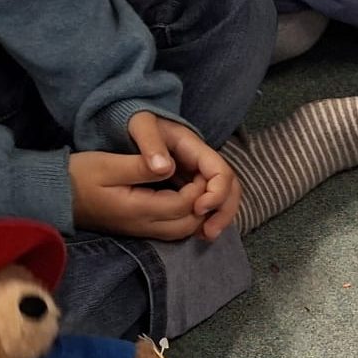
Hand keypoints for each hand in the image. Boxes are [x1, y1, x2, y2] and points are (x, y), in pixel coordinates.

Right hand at [69, 149, 204, 240]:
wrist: (57, 196)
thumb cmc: (79, 176)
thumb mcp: (107, 164)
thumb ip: (140, 166)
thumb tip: (170, 165)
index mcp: (139, 209)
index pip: (183, 205)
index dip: (199, 189)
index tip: (199, 168)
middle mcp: (144, 226)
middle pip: (188, 224)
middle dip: (203, 205)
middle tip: (204, 179)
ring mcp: (142, 231)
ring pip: (182, 231)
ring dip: (195, 213)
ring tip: (197, 188)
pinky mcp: (139, 230)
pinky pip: (171, 230)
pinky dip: (184, 217)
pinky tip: (183, 198)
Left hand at [128, 111, 239, 240]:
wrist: (128, 122)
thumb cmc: (134, 121)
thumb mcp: (140, 125)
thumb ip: (150, 143)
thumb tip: (164, 169)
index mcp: (194, 147)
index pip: (221, 172)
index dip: (216, 193)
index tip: (198, 208)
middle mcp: (202, 162)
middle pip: (229, 188)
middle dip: (223, 211)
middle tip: (208, 232)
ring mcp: (198, 174)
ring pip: (221, 199)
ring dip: (218, 218)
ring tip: (204, 236)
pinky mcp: (190, 185)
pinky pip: (206, 204)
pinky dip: (204, 219)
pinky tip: (195, 233)